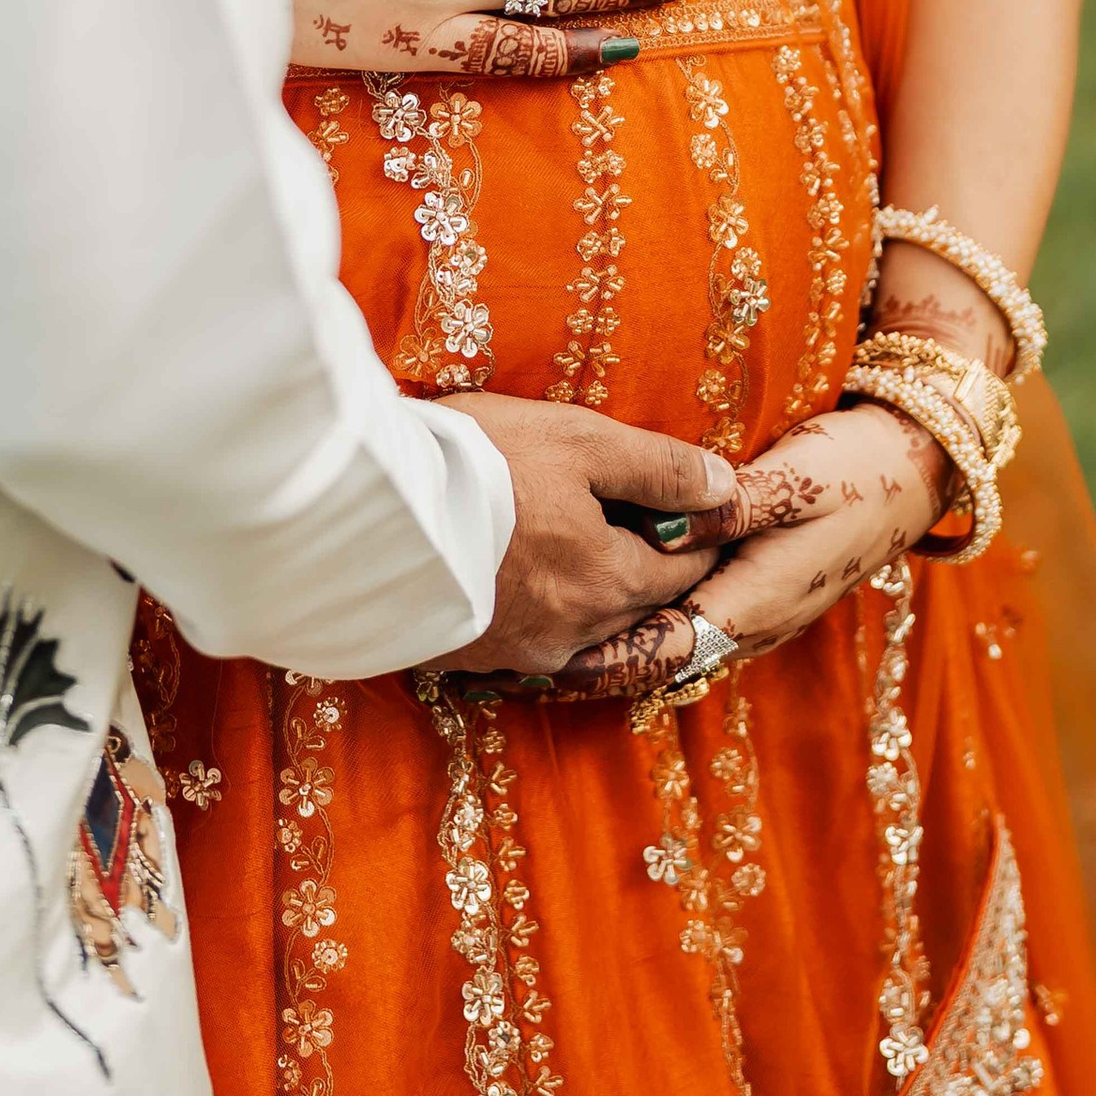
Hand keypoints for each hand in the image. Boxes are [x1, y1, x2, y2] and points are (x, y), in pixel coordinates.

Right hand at [424, 398, 749, 674]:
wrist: (371, 509)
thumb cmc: (484, 464)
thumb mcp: (581, 441)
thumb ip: (659, 466)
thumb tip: (723, 488)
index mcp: (609, 584)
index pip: (682, 572)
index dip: (691, 537)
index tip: (687, 510)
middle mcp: (571, 634)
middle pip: (632, 604)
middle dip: (639, 565)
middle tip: (629, 518)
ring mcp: (515, 652)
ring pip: (580, 624)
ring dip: (585, 588)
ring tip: (568, 539)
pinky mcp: (465, 654)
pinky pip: (523, 636)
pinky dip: (533, 607)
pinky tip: (513, 571)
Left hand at [550, 402, 948, 693]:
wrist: (910, 471)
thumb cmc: (851, 466)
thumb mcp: (793, 477)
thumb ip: (731, 506)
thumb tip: (669, 525)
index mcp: (758, 600)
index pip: (669, 649)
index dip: (607, 660)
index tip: (549, 657)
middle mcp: (754, 622)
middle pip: (662, 658)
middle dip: (597, 662)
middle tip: (520, 659)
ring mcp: (756, 615)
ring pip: (673, 645)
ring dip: (614, 647)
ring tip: (542, 641)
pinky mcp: (754, 597)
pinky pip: (688, 625)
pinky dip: (641, 624)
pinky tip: (600, 609)